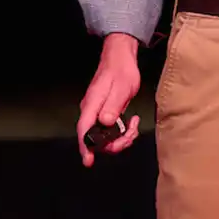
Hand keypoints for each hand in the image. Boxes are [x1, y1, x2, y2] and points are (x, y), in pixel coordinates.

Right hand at [77, 32, 142, 166]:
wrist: (121, 57)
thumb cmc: (121, 69)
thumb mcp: (121, 88)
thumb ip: (113, 106)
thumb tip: (105, 123)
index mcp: (92, 105)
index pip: (84, 131)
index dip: (85, 148)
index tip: (89, 160)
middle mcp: (91, 111)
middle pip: (95, 138)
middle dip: (114, 143)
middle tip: (131, 134)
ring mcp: (97, 112)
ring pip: (104, 136)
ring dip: (120, 137)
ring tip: (134, 126)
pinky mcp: (105, 112)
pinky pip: (110, 129)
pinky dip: (121, 131)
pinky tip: (131, 123)